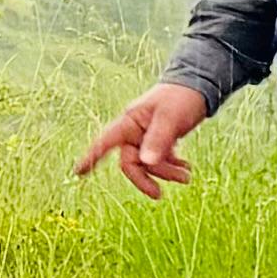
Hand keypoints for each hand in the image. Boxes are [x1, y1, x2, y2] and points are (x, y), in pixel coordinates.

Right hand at [77, 82, 209, 199]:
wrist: (199, 87)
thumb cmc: (182, 97)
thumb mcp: (170, 117)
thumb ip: (158, 139)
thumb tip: (146, 162)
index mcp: (130, 121)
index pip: (105, 141)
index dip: (91, 157)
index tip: (78, 172)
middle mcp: (134, 131)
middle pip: (131, 162)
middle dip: (149, 176)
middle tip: (165, 190)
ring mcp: (146, 137)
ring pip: (148, 163)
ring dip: (167, 172)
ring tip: (187, 175)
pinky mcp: (159, 140)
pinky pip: (159, 160)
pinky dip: (172, 166)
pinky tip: (186, 167)